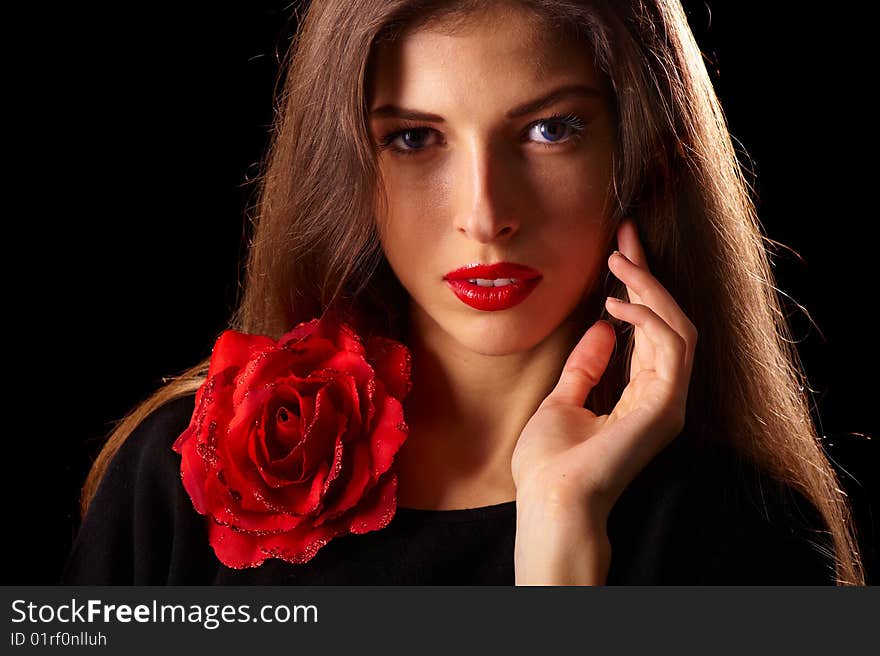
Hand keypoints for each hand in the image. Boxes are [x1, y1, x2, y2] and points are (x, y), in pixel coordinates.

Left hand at [511, 217, 697, 519]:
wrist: (549, 501)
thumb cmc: (550, 464)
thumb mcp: (563, 400)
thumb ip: (586, 366)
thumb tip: (602, 328)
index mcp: (639, 395)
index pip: (648, 330)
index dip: (638, 286)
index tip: (620, 247)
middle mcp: (661, 395)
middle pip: (668, 320)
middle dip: (647, 274)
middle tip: (624, 235)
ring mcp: (667, 401)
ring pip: (678, 326)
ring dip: (649, 287)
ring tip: (618, 260)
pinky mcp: (666, 405)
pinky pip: (672, 345)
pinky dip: (649, 315)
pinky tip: (617, 300)